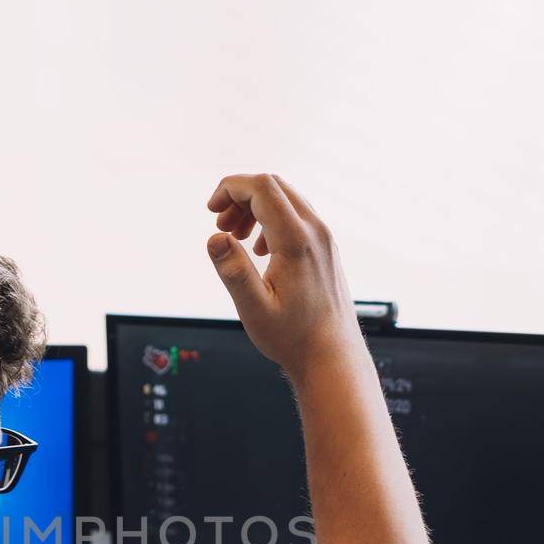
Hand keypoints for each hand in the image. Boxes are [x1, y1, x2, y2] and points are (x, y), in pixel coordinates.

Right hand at [205, 175, 361, 374]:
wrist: (332, 357)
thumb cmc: (294, 338)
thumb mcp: (254, 309)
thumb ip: (234, 272)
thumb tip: (214, 238)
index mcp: (296, 240)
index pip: (261, 187)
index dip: (230, 188)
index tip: (210, 211)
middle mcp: (315, 232)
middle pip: (274, 186)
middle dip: (240, 195)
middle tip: (220, 224)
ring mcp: (324, 239)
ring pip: (286, 199)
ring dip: (255, 208)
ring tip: (235, 236)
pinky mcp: (325, 249)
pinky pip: (297, 217)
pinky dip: (271, 220)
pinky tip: (259, 250)